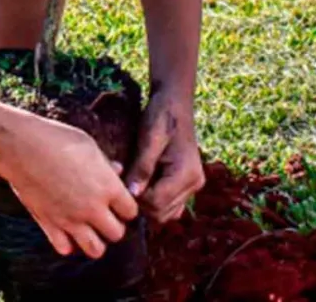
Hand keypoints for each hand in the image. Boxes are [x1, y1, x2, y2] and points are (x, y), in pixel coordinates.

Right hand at [4, 115, 137, 259]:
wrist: (20, 146)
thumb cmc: (56, 139)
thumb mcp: (88, 145)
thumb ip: (105, 163)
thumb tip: (118, 171)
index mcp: (107, 187)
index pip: (131, 211)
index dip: (124, 206)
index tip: (115, 199)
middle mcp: (92, 208)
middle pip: (116, 234)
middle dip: (112, 225)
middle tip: (101, 213)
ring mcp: (70, 219)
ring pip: (95, 250)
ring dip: (94, 240)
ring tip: (86, 225)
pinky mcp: (49, 224)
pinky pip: (65, 248)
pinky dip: (67, 242)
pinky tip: (64, 226)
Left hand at [125, 90, 204, 222]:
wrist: (175, 103)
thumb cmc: (161, 116)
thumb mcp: (149, 138)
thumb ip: (142, 167)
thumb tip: (132, 194)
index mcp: (186, 174)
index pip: (157, 204)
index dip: (136, 198)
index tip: (121, 180)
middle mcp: (194, 184)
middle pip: (162, 213)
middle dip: (141, 201)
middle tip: (126, 179)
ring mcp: (193, 185)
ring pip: (166, 213)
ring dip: (148, 202)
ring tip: (135, 179)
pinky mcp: (187, 183)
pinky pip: (171, 205)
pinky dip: (156, 200)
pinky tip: (144, 182)